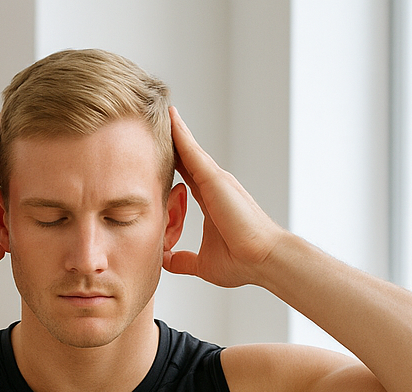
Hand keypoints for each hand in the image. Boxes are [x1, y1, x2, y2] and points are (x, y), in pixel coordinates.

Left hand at [163, 107, 287, 288]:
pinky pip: (193, 152)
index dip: (170, 163)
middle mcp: (214, 186)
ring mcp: (216, 180)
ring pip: (188, 148)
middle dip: (169, 140)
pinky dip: (181, 134)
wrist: (263, 259)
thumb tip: (164, 261)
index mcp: (210, 202)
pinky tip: (169, 117)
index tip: (152, 152)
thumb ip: (183, 260)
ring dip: (173, 129)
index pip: (185, 176)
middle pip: (185, 157)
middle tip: (149, 121)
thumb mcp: (203, 263)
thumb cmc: (242, 261)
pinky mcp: (216, 179)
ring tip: (156, 109)